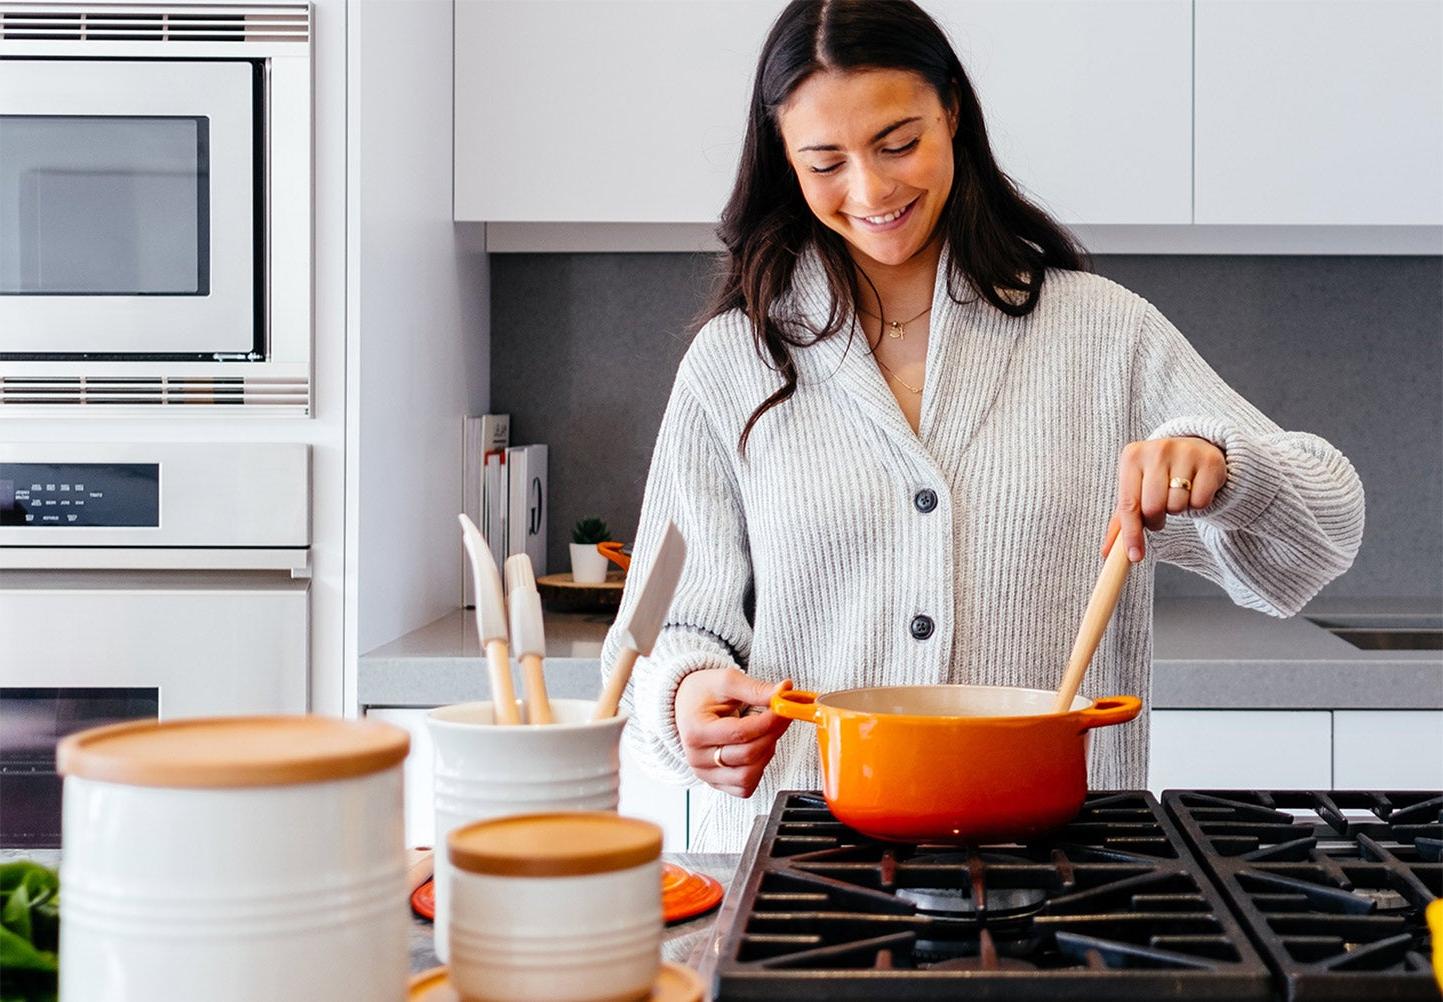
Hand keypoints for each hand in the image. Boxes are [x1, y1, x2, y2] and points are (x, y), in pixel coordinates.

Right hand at [675, 668, 792, 797]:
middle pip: (748, 755)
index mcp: (696, 731)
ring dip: (767, 753)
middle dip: (772, 734)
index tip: (783, 709)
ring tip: (767, 732)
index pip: (740, 733)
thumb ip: (755, 689)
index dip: (768, 722)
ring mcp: (705, 774)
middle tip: (782, 716)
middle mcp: (697, 758)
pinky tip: (758, 749)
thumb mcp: (726, 681)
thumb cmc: (703, 693)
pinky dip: (758, 769)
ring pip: (748, 775)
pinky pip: (745, 787)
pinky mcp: (716, 783)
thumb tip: (784, 692)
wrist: (686, 704)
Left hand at [1104, 436, 1226, 562]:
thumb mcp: (1136, 488)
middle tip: (1159, 515)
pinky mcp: (1210, 461)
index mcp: (1132, 456)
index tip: (1135, 556)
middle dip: (1156, 520)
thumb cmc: (1157, 474)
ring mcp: (1185, 452)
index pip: (1128, 504)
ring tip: (1177, 495)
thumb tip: (1106, 552)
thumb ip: (1122, 519)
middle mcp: (1157, 450)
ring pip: (1178, 505)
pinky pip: (1201, 501)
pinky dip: (1197, 504)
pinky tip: (1195, 490)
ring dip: (1178, 510)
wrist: (1193, 448)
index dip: (1131, 534)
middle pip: (1154, 507)